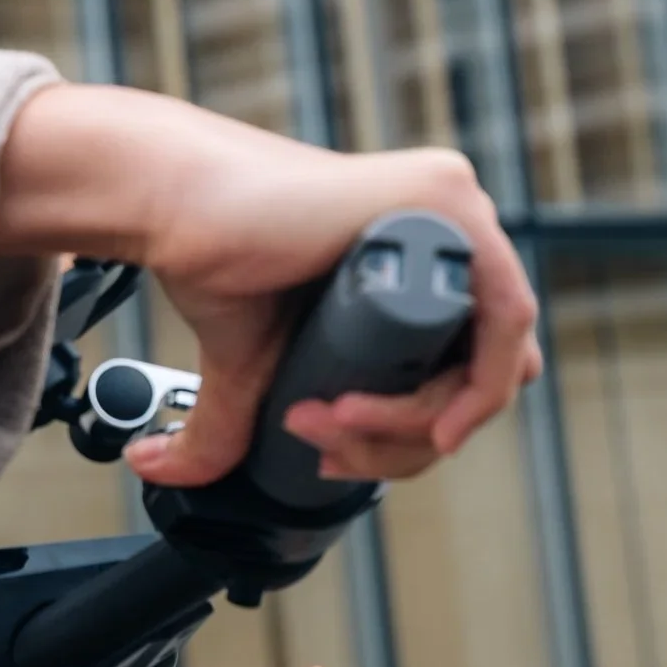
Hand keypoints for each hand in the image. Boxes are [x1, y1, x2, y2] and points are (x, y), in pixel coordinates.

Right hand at [0, 84, 539, 487]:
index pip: (461, 372)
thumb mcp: (246, 358)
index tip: (333, 458)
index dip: (406, 437)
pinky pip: (504, 317)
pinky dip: (476, 386)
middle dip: (399, 440)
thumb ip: (232, 419)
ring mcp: (450, 208)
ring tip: (330, 418)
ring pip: (488, 361)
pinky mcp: (443, 199)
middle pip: (476, 377)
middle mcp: (443, 230)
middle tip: (318, 439)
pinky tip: (417, 420)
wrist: (168, 198)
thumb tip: (162, 468)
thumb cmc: (207, 247)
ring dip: (412, 421)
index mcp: (414, 261)